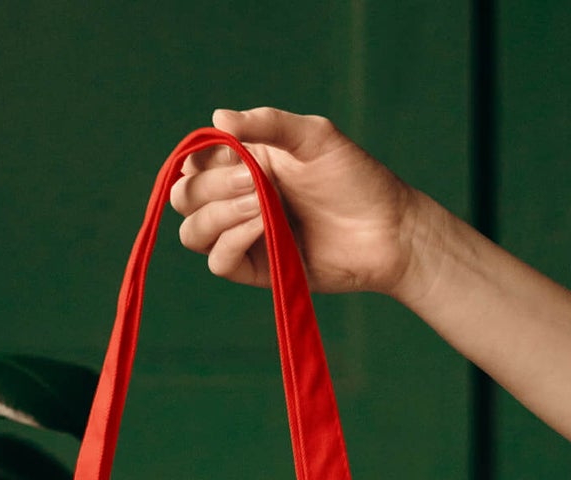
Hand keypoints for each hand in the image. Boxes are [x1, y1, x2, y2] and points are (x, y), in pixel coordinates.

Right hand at [170, 106, 428, 296]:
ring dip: (219, 214)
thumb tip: (217, 118)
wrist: (385, 230)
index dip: (199, 160)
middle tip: (254, 182)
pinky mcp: (255, 270)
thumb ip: (266, 123)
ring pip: (194, 232)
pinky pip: (218, 261)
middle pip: (185, 198)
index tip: (232, 154)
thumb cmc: (354, 178)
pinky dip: (232, 241)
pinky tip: (262, 225)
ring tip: (262, 205)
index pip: (193, 163)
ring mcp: (244, 236)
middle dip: (211, 187)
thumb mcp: (313, 136)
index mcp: (244, 163)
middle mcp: (237, 199)